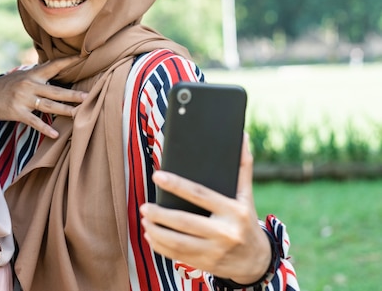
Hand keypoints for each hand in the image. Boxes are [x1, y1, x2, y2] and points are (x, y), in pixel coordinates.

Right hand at [0, 56, 86, 137]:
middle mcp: (30, 84)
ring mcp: (23, 99)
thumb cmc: (6, 86)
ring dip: (64, 110)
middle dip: (73, 94)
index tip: (84, 57)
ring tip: (77, 114)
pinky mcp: (17, 112)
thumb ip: (39, 73)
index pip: (54, 65)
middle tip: (88, 96)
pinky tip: (55, 134)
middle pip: (55, 90)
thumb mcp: (22, 76)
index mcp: (33, 74)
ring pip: (48, 105)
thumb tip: (56, 67)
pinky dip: (45, 128)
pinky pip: (34, 121)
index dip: (69, 61)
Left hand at [139, 134, 270, 283]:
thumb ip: (242, 167)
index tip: (157, 176)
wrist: (256, 260)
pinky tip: (151, 236)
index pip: (200, 194)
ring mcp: (215, 251)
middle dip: (160, 214)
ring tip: (144, 219)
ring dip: (156, 231)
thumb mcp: (246, 196)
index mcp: (233, 211)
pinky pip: (178, 256)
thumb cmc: (245, 221)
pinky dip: (160, 246)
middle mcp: (225, 232)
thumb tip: (242, 136)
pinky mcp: (207, 264)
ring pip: (178, 242)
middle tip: (144, 206)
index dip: (177, 185)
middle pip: (184, 222)